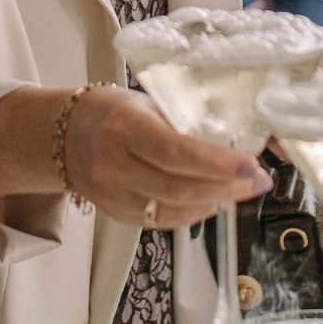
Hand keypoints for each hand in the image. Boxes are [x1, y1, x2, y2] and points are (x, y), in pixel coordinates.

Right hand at [66, 86, 270, 231]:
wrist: (63, 135)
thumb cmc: (111, 112)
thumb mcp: (145, 102)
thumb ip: (183, 120)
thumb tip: (236, 132)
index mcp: (124, 127)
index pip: (176, 152)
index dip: (218, 163)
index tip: (250, 164)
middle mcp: (114, 164)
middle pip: (180, 188)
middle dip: (228, 187)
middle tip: (259, 180)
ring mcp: (113, 195)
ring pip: (175, 210)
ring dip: (216, 202)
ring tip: (242, 189)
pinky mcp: (117, 214)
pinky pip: (164, 220)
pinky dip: (194, 212)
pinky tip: (212, 200)